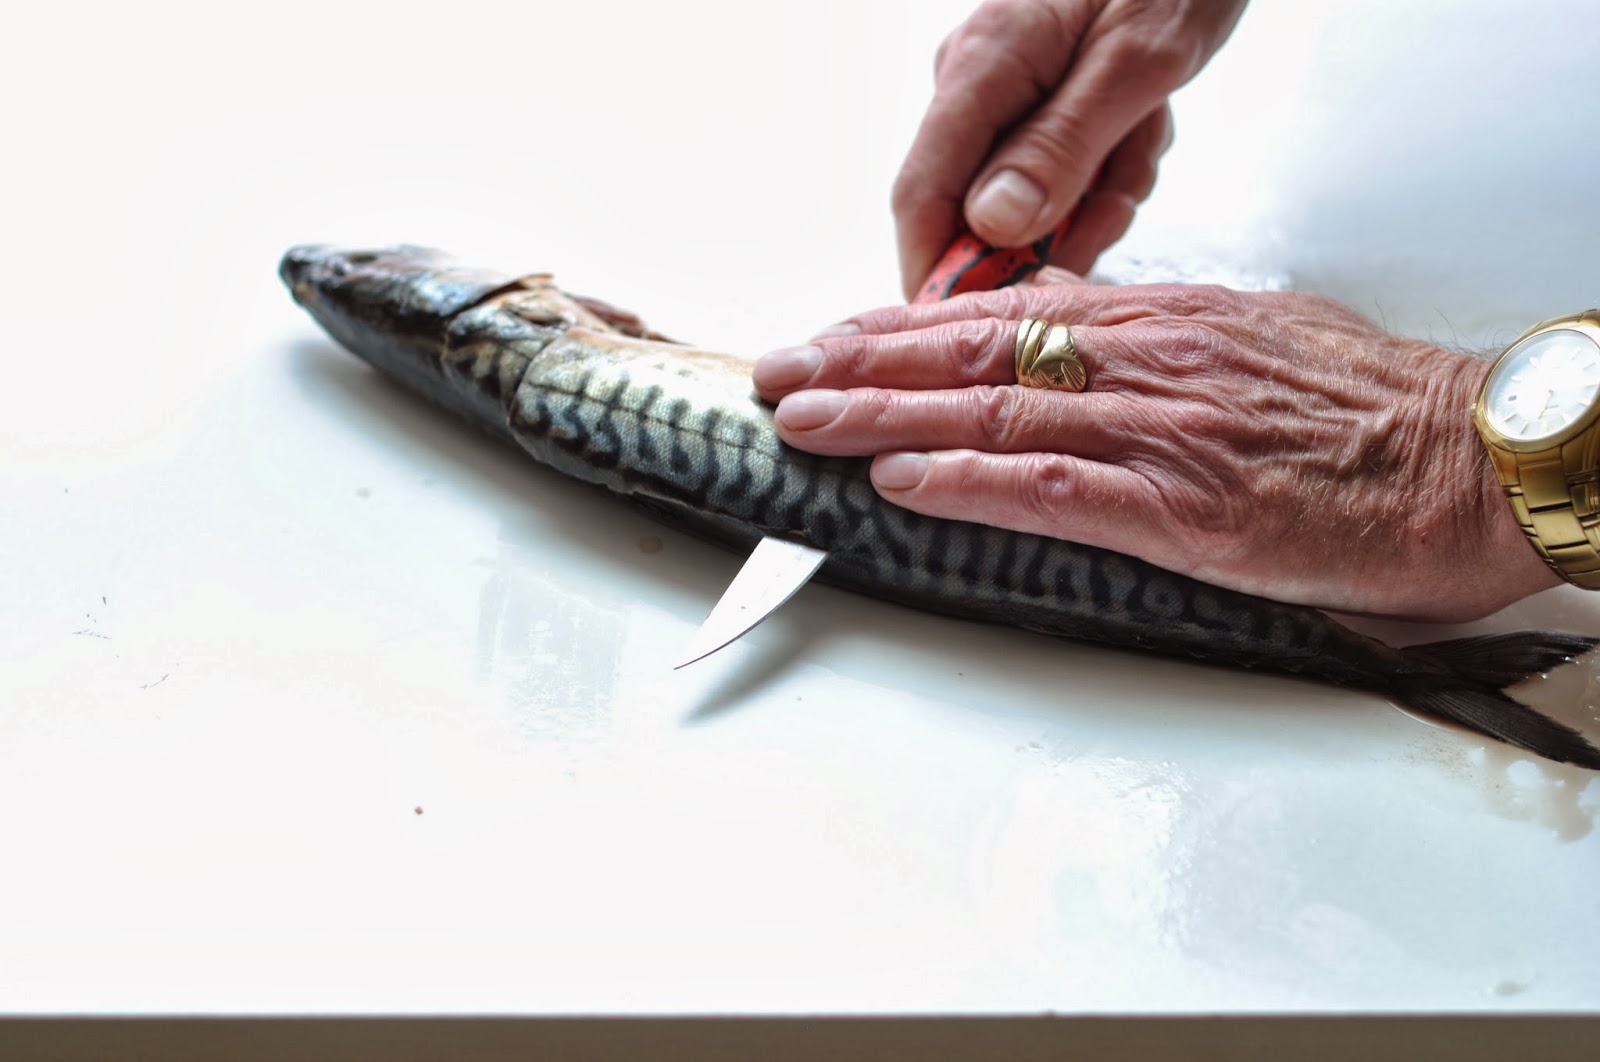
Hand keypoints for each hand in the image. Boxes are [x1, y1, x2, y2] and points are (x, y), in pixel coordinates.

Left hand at [753, 284, 1559, 621]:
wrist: (1464, 460)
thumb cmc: (1364, 409)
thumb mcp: (1246, 341)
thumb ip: (1152, 346)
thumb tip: (1071, 347)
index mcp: (1157, 321)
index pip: (1000, 311)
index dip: (900, 325)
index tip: (834, 335)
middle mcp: (1143, 360)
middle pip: (972, 350)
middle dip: (860, 361)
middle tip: (780, 374)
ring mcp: (1159, 428)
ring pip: (993, 408)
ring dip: (884, 416)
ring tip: (805, 422)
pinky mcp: (1185, 504)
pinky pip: (1054, 485)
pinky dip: (969, 478)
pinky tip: (904, 479)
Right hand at [895, 0, 1246, 297]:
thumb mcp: (1137, 63)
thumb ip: (1061, 148)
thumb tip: (990, 227)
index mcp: (982, 65)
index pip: (921, 195)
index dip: (935, 275)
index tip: (966, 335)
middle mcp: (974, 79)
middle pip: (977, 207)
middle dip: (1056, 224)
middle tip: (1121, 195)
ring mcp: (1001, 89)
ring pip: (1029, 194)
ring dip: (1097, 190)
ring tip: (1144, 137)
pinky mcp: (1034, 97)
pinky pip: (1058, 168)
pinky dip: (1108, 165)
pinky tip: (1142, 124)